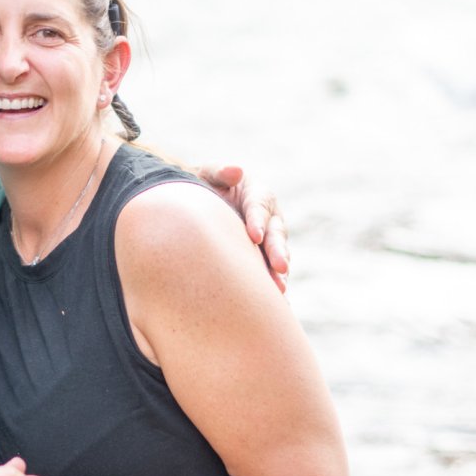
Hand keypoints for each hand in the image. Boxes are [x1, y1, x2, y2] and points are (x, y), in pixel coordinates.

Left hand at [197, 165, 289, 291]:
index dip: (259, 221)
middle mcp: (268, 218)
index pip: (260, 207)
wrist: (196, 208)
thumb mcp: (206, 175)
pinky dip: (271, 287)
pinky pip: (269, 273)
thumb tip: (236, 171)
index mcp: (257, 194)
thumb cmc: (202, 187)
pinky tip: (273, 304)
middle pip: (276, 234)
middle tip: (280, 266)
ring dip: (279, 273)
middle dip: (278, 251)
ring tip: (280, 289)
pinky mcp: (261, 259)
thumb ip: (219, 172)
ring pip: (277, 256)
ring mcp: (267, 241)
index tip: (254, 236)